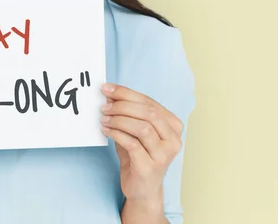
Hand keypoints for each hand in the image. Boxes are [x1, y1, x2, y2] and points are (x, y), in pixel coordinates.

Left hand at [100, 83, 182, 205]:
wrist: (142, 188)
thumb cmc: (138, 155)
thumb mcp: (133, 130)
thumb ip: (126, 112)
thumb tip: (109, 94)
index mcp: (173, 126)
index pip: (149, 102)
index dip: (126, 93)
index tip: (107, 88)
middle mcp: (173, 140)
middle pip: (148, 113)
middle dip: (122, 105)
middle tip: (104, 106)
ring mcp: (164, 155)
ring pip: (142, 127)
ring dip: (119, 120)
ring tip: (104, 119)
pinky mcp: (150, 167)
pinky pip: (133, 144)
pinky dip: (116, 134)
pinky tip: (106, 130)